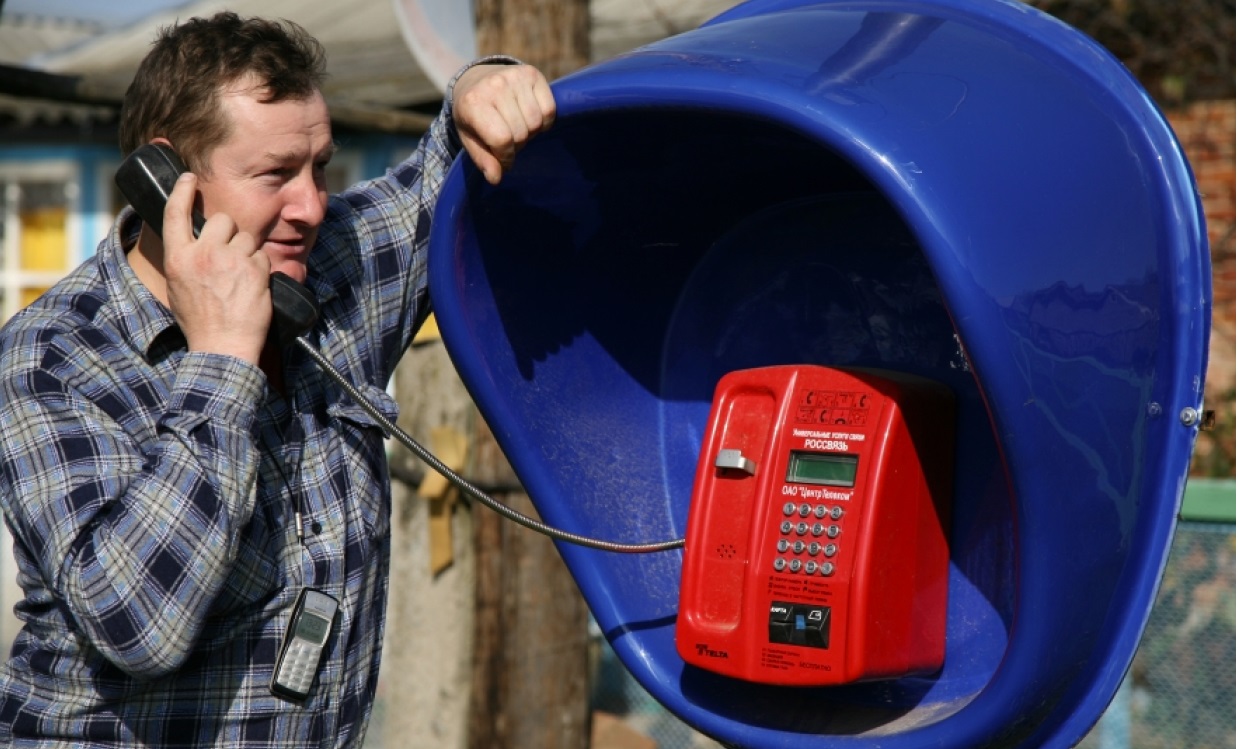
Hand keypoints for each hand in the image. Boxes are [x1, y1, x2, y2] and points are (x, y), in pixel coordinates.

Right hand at [162, 173, 271, 363]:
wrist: (223, 346)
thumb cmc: (200, 321)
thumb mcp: (179, 287)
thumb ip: (185, 260)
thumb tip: (193, 242)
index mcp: (178, 259)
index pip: (174, 214)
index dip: (181, 191)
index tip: (188, 178)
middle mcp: (203, 254)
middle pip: (221, 220)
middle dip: (228, 232)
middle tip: (229, 256)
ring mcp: (230, 260)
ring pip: (245, 237)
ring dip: (246, 252)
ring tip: (240, 278)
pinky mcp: (255, 269)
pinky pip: (261, 255)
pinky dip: (261, 268)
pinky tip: (253, 286)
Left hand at [452, 63, 554, 184]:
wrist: (474, 78)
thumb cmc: (472, 114)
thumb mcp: (469, 138)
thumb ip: (482, 159)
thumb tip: (496, 178)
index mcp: (473, 103)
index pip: (502, 139)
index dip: (506, 156)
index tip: (503, 160)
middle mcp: (495, 86)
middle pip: (521, 132)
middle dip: (517, 145)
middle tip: (509, 141)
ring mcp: (514, 76)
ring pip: (537, 122)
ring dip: (530, 133)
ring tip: (518, 128)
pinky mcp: (532, 73)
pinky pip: (549, 109)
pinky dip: (544, 121)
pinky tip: (530, 118)